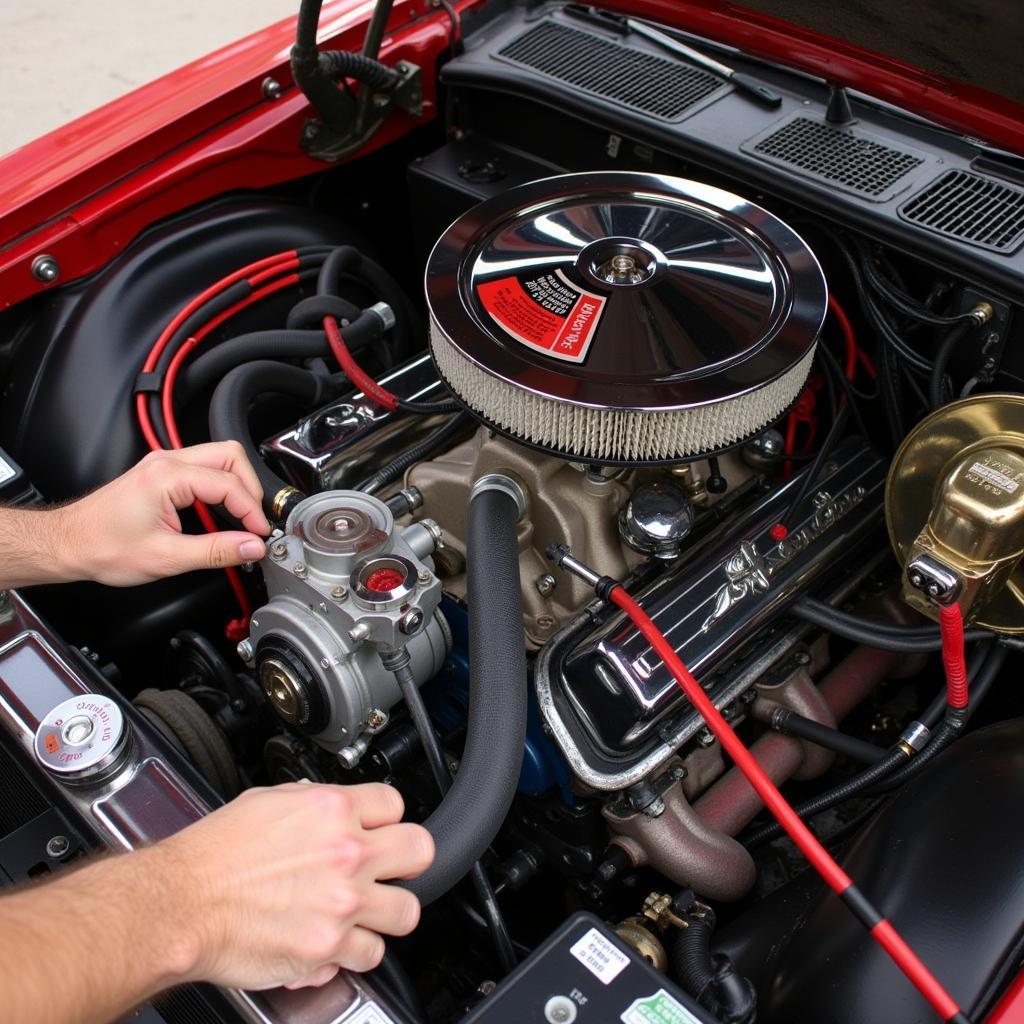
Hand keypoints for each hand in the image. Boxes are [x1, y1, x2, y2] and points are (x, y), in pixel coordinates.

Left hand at [60, 442, 269, 585]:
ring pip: (219, 457)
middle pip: (230, 456)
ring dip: (236, 485)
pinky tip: (222, 511)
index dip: (251, 511)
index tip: (260, 533)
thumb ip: (216, 551)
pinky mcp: (161, 472)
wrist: (68, 543)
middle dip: (250, 488)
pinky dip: (221, 486)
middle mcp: (165, 462)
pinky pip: (204, 468)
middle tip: (255, 519)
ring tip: (242, 516)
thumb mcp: (166, 557)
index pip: (228, 484)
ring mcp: (163, 463)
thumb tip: (251, 546)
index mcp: (167, 477)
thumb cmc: (102, 547)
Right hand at [156, 782, 432, 989]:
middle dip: (406, 861)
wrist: (180, 903)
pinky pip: (371, 954)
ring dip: (388, 912)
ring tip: (370, 911)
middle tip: (390, 869)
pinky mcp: (330, 945)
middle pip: (420, 851)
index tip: (378, 829)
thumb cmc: (213, 855)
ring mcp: (343, 901)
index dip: (385, 818)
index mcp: (332, 809)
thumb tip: (328, 805)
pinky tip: (340, 942)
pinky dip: (356, 952)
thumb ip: (309, 802)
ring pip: (407, 910)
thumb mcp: (266, 801)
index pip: (395, 803)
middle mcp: (347, 853)